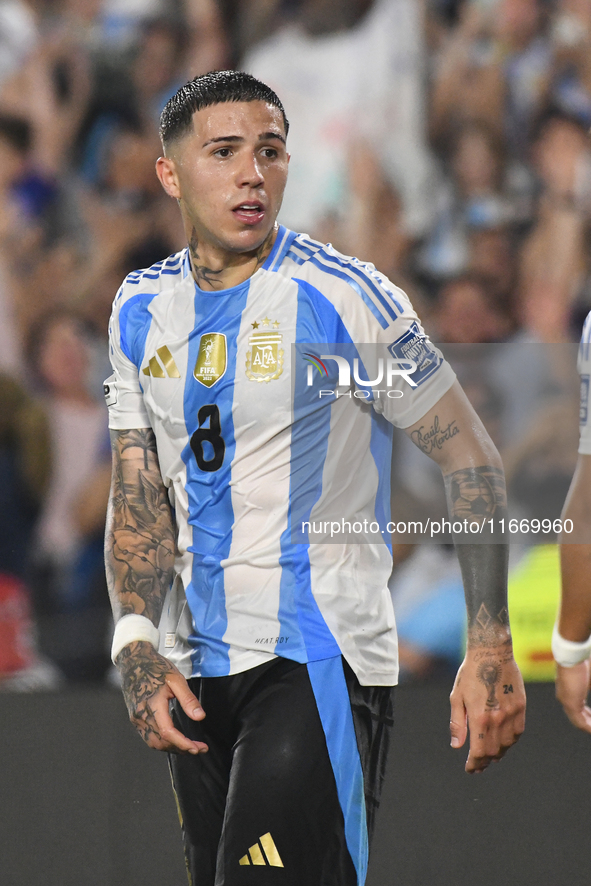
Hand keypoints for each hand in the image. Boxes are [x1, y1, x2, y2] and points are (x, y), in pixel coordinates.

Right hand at [116, 641, 207, 753]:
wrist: (134, 662)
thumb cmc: (156, 668)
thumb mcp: (176, 680)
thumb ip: (188, 699)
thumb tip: (200, 717)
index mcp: (152, 706)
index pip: (168, 733)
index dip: (183, 743)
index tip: (199, 748)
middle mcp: (141, 716)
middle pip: (161, 742)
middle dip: (181, 749)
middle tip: (199, 748)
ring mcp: (136, 719)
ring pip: (154, 743)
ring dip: (172, 748)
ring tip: (189, 746)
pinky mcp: (135, 719)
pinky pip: (148, 737)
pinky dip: (162, 742)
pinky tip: (174, 739)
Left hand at [449, 647, 525, 772]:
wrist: (492, 652)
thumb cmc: (470, 673)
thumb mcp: (457, 697)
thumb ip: (457, 723)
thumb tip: (457, 746)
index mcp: (479, 718)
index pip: (479, 752)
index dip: (474, 764)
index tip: (470, 769)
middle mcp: (498, 719)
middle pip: (494, 751)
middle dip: (485, 762)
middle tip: (478, 766)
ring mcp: (512, 713)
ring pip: (507, 744)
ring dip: (499, 754)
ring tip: (490, 756)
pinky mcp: (521, 706)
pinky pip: (518, 732)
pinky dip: (510, 742)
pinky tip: (503, 742)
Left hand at [556, 659, 590, 733]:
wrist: (573, 653)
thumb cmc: (584, 660)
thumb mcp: (589, 679)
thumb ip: (589, 686)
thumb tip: (589, 687)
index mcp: (570, 690)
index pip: (579, 709)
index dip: (589, 717)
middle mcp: (565, 697)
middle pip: (578, 717)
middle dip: (589, 724)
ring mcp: (566, 701)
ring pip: (579, 722)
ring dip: (590, 727)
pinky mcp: (569, 702)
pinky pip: (580, 722)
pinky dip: (589, 728)